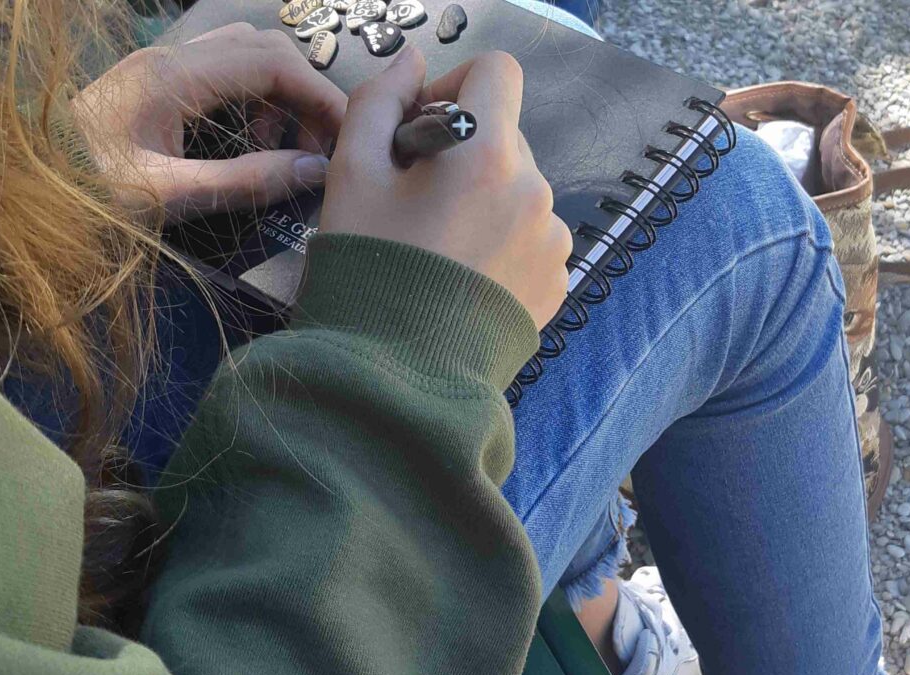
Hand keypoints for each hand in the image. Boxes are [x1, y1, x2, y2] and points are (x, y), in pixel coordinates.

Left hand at [71, 23, 346, 222]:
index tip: (345, 135)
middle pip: (264, 50)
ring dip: (277, 97)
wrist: (24, 188)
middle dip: (303, 94)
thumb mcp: (169, 196)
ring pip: (245, 55)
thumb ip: (245, 181)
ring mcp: (162, 66)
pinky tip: (248, 144)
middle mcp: (172, 58)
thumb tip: (314, 170)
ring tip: (279, 151)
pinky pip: (223, 72)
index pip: (272, 63)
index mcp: (175, 77)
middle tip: (317, 147)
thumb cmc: (86, 193)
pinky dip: (252, 100)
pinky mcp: (156, 83)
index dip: (318, 95)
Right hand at [319, 48, 570, 329]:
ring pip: (519, 190)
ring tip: (440, 248)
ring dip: (485, 200)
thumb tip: (412, 63)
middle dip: (463, 152)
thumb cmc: (368, 268)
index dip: (455, 86)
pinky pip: (533, 238)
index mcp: (490, 154)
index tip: (422, 128)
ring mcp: (554, 240)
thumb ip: (379, 101)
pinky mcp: (558, 281)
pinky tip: (464, 277)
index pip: (497, 73)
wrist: (397, 376)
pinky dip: (503, 243)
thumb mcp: (351, 173)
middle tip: (417, 201)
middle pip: (506, 137)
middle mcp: (537, 191)